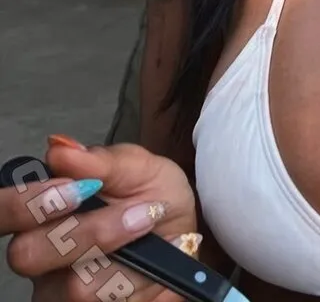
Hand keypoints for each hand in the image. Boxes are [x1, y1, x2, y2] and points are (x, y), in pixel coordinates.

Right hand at [2, 136, 197, 301]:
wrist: (184, 239)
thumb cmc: (153, 198)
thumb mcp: (141, 169)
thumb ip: (103, 162)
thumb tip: (60, 149)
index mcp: (45, 211)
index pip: (4, 211)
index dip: (27, 204)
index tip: (77, 188)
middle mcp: (40, 254)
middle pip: (29, 255)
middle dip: (90, 232)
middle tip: (137, 212)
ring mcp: (58, 290)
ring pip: (75, 286)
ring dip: (127, 256)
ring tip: (153, 230)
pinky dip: (141, 280)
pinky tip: (156, 260)